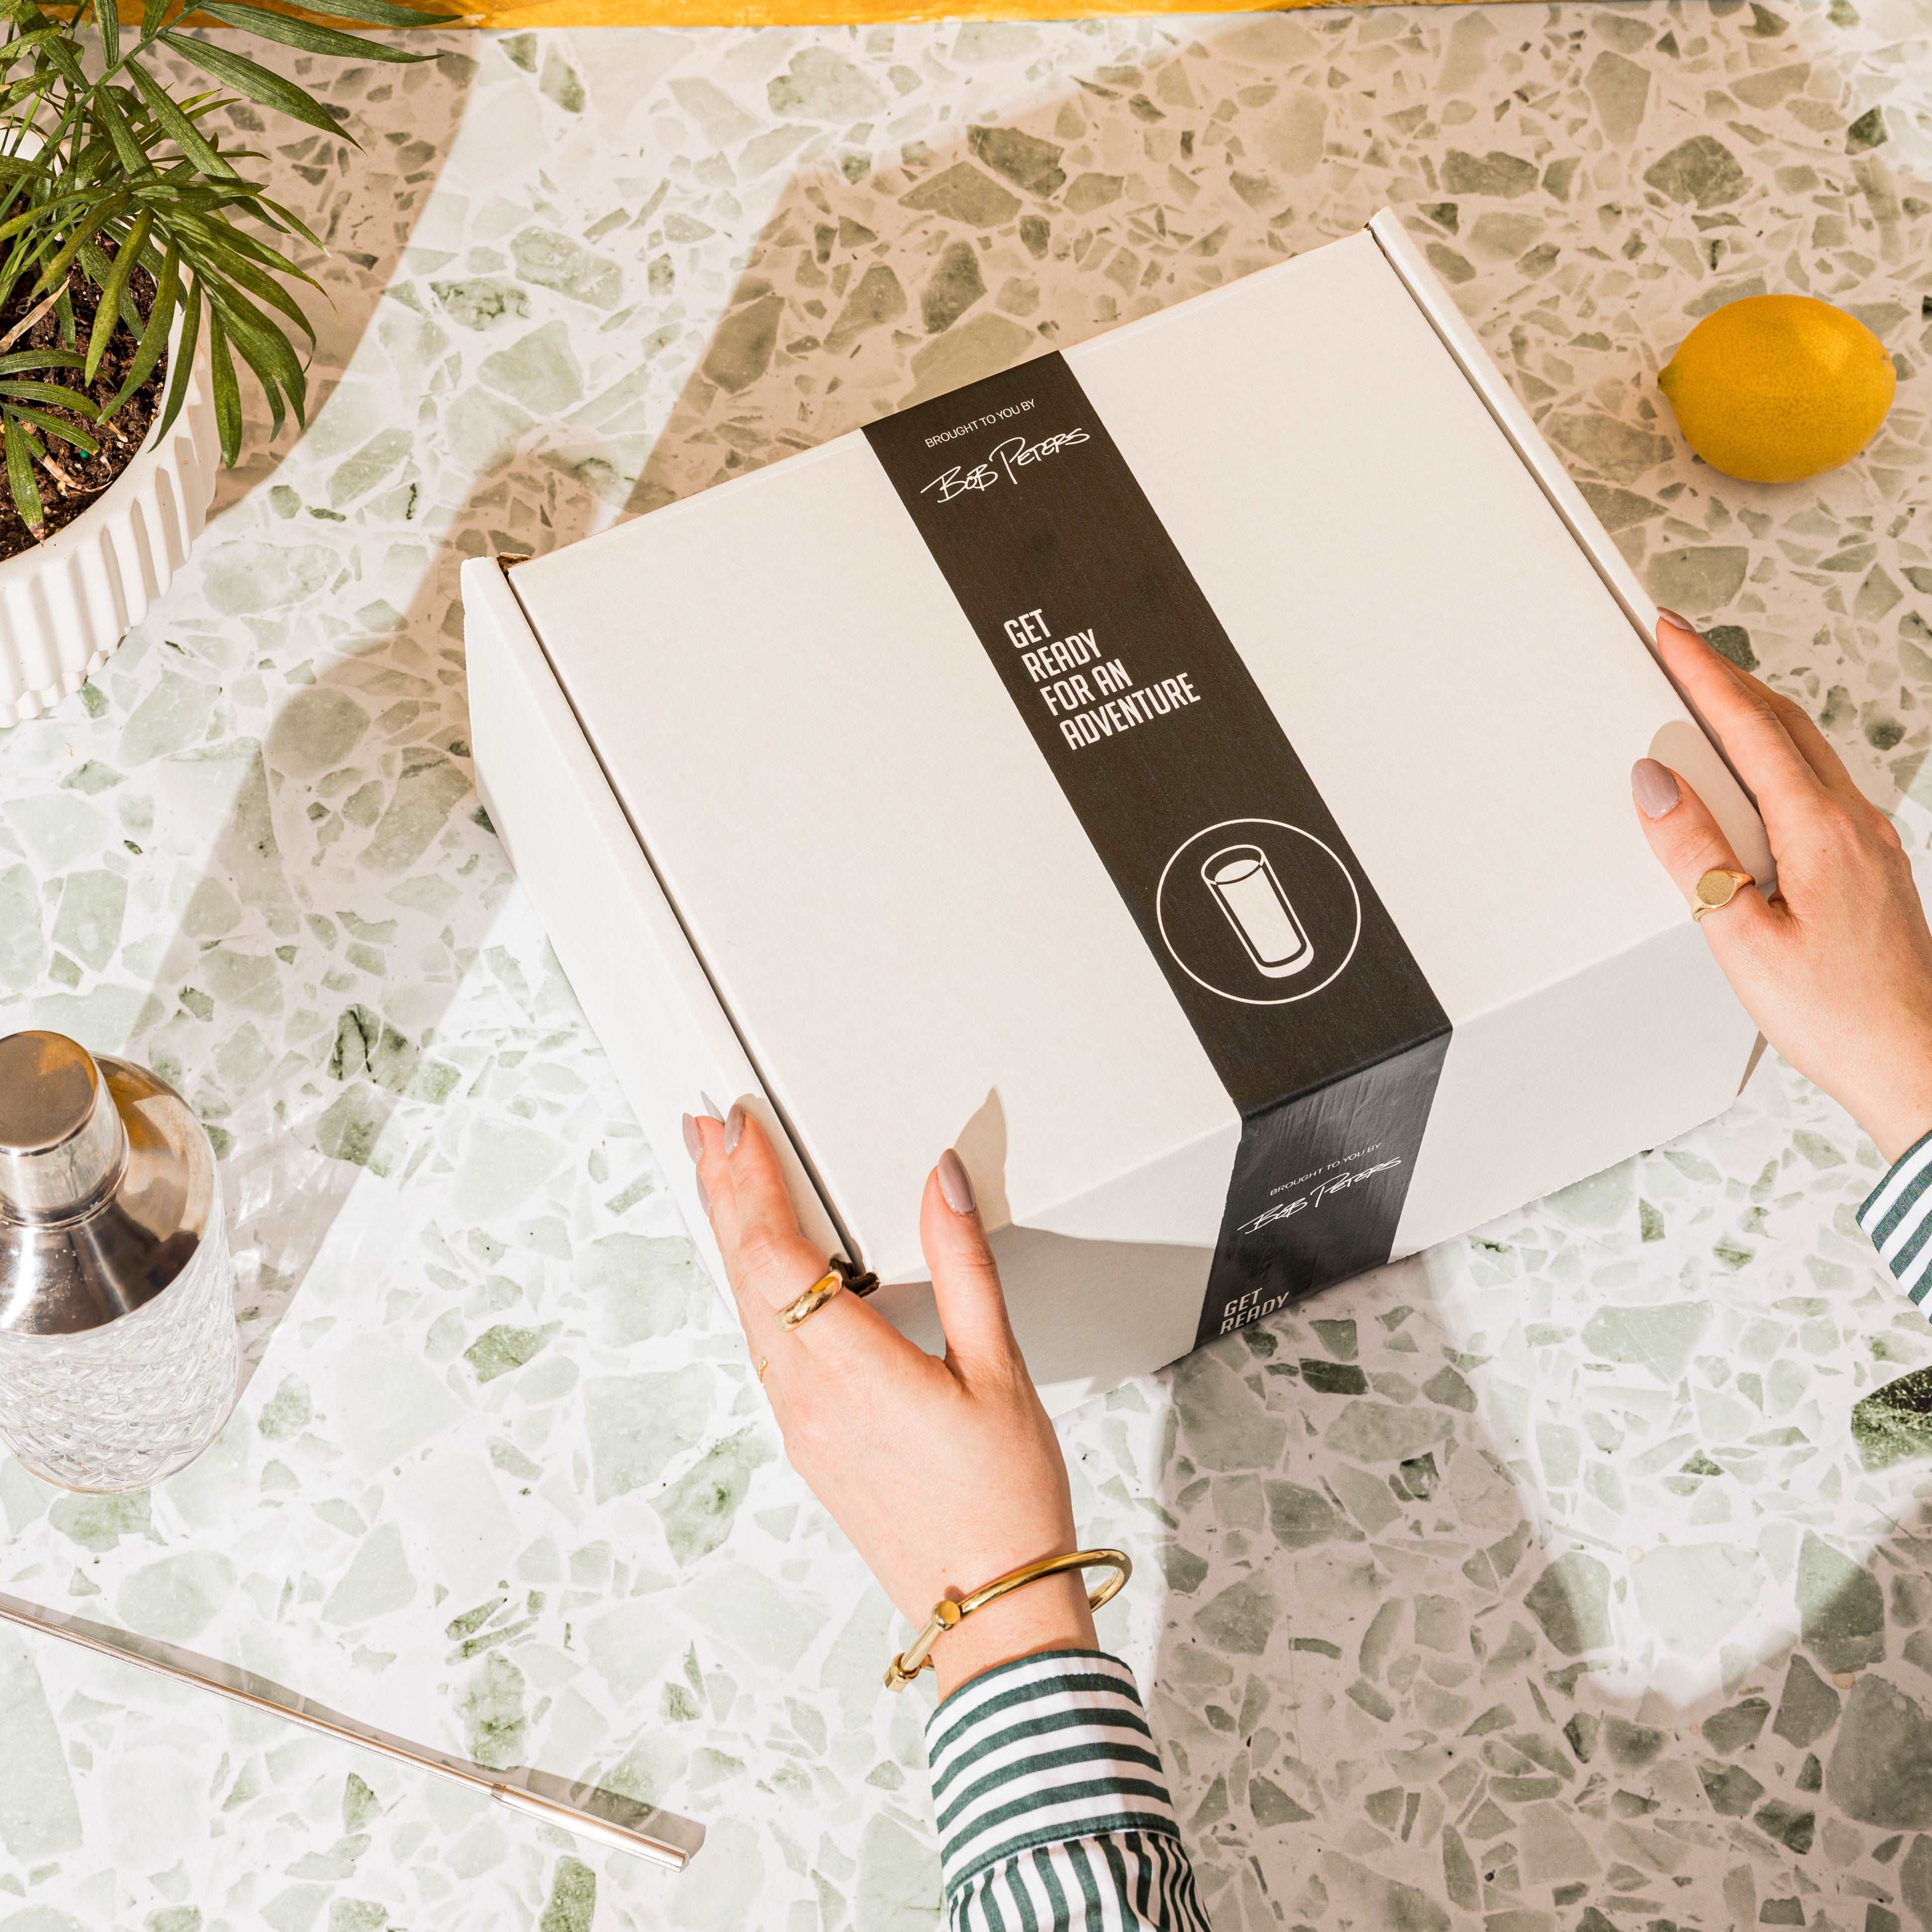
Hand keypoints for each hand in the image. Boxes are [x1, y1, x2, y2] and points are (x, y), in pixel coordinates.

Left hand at [683, 1109, 1094, 1698]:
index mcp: (856, 1375)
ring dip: (731, 1237)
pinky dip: (751, 1288)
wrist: (992, 1603)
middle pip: (745, 1276)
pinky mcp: (806, 1443)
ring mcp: (800, 1425)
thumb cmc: (1005, 1495)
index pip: (777, 1259)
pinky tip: (755, 1266)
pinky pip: (761, 1347)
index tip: (741, 1129)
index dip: (752, 1186)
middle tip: (705, 1128)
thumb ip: (965, 1263)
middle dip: (723, 1193)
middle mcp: (809, 1400)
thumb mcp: (999, 1367)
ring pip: (745, 1311)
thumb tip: (941, 1180)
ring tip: (719, 1179)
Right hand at [1632, 610, 1931, 1161]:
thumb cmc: (1836, 1016)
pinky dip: (1777, 758)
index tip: (1670, 634)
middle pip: (1786, 723)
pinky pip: (1818, 787)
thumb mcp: (1740, 938)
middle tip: (1681, 647)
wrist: (1914, 1064)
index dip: (1705, 675)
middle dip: (1728, 678)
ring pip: (1807, 752)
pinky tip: (1755, 778)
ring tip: (1707, 699)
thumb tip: (1656, 784)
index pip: (1752, 728)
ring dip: (1754, 714)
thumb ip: (1695, 854)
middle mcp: (1854, 825)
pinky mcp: (1872, 869)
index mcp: (1820, 832)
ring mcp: (1870, 844)